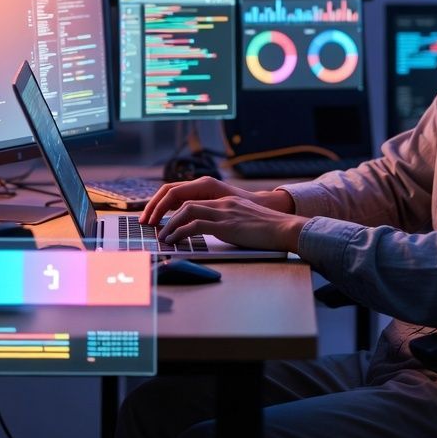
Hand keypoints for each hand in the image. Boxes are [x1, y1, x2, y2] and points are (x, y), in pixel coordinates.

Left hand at [157, 193, 306, 253]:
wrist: (284, 229)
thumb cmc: (267, 230)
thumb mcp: (243, 221)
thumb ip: (227, 222)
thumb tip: (210, 233)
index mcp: (225, 200)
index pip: (191, 197)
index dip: (173, 206)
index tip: (160, 217)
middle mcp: (222, 202)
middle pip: (184, 199)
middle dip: (163, 211)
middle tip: (152, 225)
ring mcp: (224, 212)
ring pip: (186, 210)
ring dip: (169, 223)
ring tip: (161, 236)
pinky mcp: (226, 225)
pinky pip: (195, 225)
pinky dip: (180, 232)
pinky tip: (173, 241)